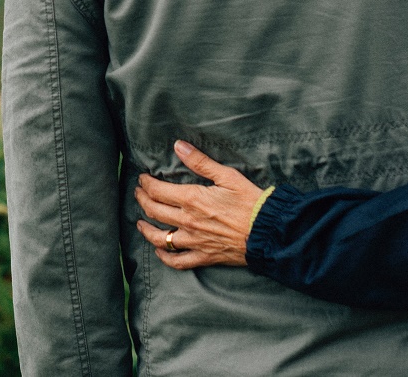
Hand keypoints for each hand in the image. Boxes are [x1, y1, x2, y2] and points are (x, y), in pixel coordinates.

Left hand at [134, 140, 264, 269]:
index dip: (146, 183)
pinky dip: (165, 257)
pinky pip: (178, 261)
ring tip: (140, 223)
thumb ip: (200, 161)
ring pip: (160, 238)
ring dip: (146, 229)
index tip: (143, 178)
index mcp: (192, 199)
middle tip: (139, 193)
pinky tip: (159, 251)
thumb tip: (178, 146)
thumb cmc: (251, 201)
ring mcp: (194, 241)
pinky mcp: (204, 256)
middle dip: (142, 200)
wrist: (268, 232)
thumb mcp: (227, 175)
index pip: (157, 191)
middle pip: (154, 211)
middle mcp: (188, 222)